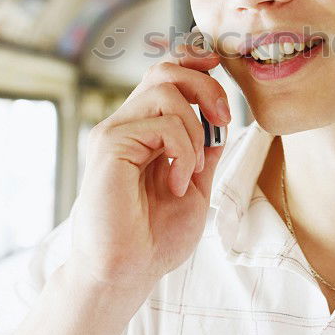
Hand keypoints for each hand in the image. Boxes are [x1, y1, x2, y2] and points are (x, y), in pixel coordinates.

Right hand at [66, 42, 230, 291]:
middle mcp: (126, 125)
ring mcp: (115, 132)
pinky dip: (183, 152)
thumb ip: (204, 152)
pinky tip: (176, 184)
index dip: (192, 62)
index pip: (164, 75)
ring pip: (166, 88)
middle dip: (206, 87)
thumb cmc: (155, 238)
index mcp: (144, 131)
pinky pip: (162, 124)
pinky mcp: (109, 144)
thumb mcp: (194, 186)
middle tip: (224, 121)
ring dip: (196, 130)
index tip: (218, 70)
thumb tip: (221, 122)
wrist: (126, 273)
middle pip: (165, 69)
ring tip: (191, 171)